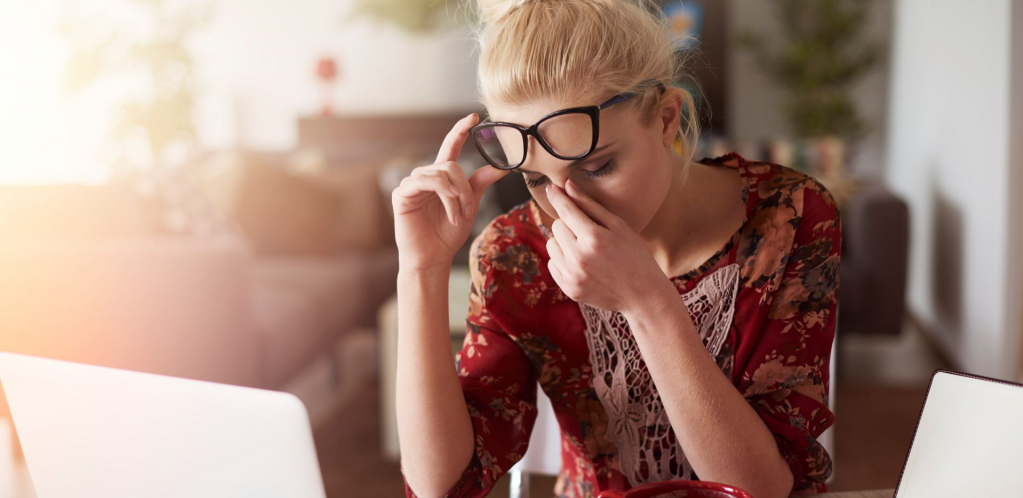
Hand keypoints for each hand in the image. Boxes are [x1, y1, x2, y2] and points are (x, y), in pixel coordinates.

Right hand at [392, 113, 510, 271]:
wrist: (433, 257)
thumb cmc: (447, 234)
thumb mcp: (469, 206)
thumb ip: (479, 184)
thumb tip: (501, 167)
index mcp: (441, 177)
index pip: (451, 147)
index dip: (460, 131)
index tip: (473, 117)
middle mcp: (425, 176)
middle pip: (451, 165)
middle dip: (465, 188)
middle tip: (468, 210)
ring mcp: (412, 184)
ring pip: (441, 173)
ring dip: (456, 195)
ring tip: (458, 215)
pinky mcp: (402, 193)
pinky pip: (426, 182)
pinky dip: (444, 197)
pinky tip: (448, 214)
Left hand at [544, 179, 673, 312]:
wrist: (643, 296)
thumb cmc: (635, 255)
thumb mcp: (618, 226)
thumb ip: (590, 205)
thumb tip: (567, 185)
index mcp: (593, 238)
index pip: (566, 210)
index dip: (557, 196)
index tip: (551, 187)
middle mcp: (579, 257)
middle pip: (556, 226)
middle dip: (569, 224)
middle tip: (589, 232)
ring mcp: (572, 275)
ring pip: (551, 244)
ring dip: (564, 242)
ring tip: (585, 248)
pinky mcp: (569, 288)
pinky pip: (552, 264)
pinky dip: (563, 260)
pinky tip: (582, 263)